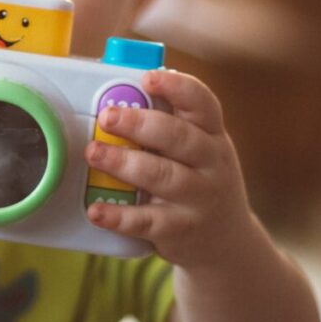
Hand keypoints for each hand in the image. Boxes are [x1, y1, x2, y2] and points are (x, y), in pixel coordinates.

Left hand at [83, 70, 254, 267]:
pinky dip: (119, 216)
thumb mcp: (199, 149)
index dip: (177, 87)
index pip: (202, 103)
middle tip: (107, 116)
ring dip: (124, 163)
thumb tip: (116, 93)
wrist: (227, 243)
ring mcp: (198, 198)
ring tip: (93, 152)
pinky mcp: (179, 230)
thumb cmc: (200, 180)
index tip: (148, 78)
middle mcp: (211, 164)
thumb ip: (168, 123)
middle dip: (140, 124)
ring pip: (162, 176)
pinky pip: (147, 221)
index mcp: (212, 135)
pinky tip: (96, 209)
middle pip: (178, 138)